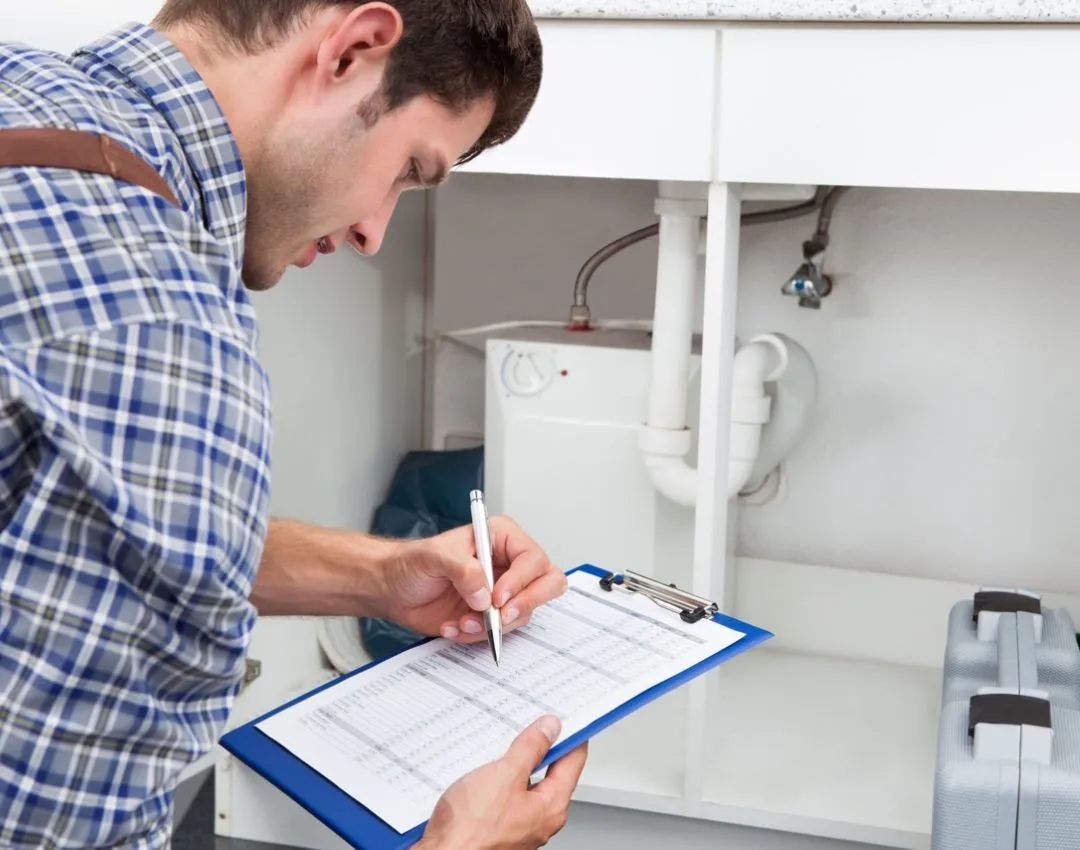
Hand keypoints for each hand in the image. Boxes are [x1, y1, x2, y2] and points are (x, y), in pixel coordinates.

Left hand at [378, 515, 566, 641]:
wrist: (392, 590)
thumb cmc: (410, 563)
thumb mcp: (432, 557)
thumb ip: (462, 569)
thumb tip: (485, 593)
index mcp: (500, 538)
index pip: (532, 558)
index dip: (521, 580)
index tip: (498, 597)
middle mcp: (508, 564)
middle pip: (547, 583)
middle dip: (527, 602)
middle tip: (502, 616)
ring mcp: (502, 591)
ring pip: (524, 612)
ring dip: (493, 624)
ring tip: (461, 621)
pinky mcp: (491, 616)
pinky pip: (501, 631)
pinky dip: (477, 635)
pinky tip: (454, 626)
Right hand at [417, 715, 587, 849]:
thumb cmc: (470, 829)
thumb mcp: (505, 774)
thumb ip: (531, 748)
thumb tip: (550, 729)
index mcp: (551, 807)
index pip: (573, 762)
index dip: (571, 735)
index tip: (563, 718)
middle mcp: (540, 820)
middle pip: (551, 773)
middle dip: (541, 747)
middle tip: (530, 725)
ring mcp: (519, 826)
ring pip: (525, 784)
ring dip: (515, 764)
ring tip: (500, 747)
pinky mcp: (497, 827)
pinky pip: (506, 796)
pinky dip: (500, 780)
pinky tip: (484, 771)